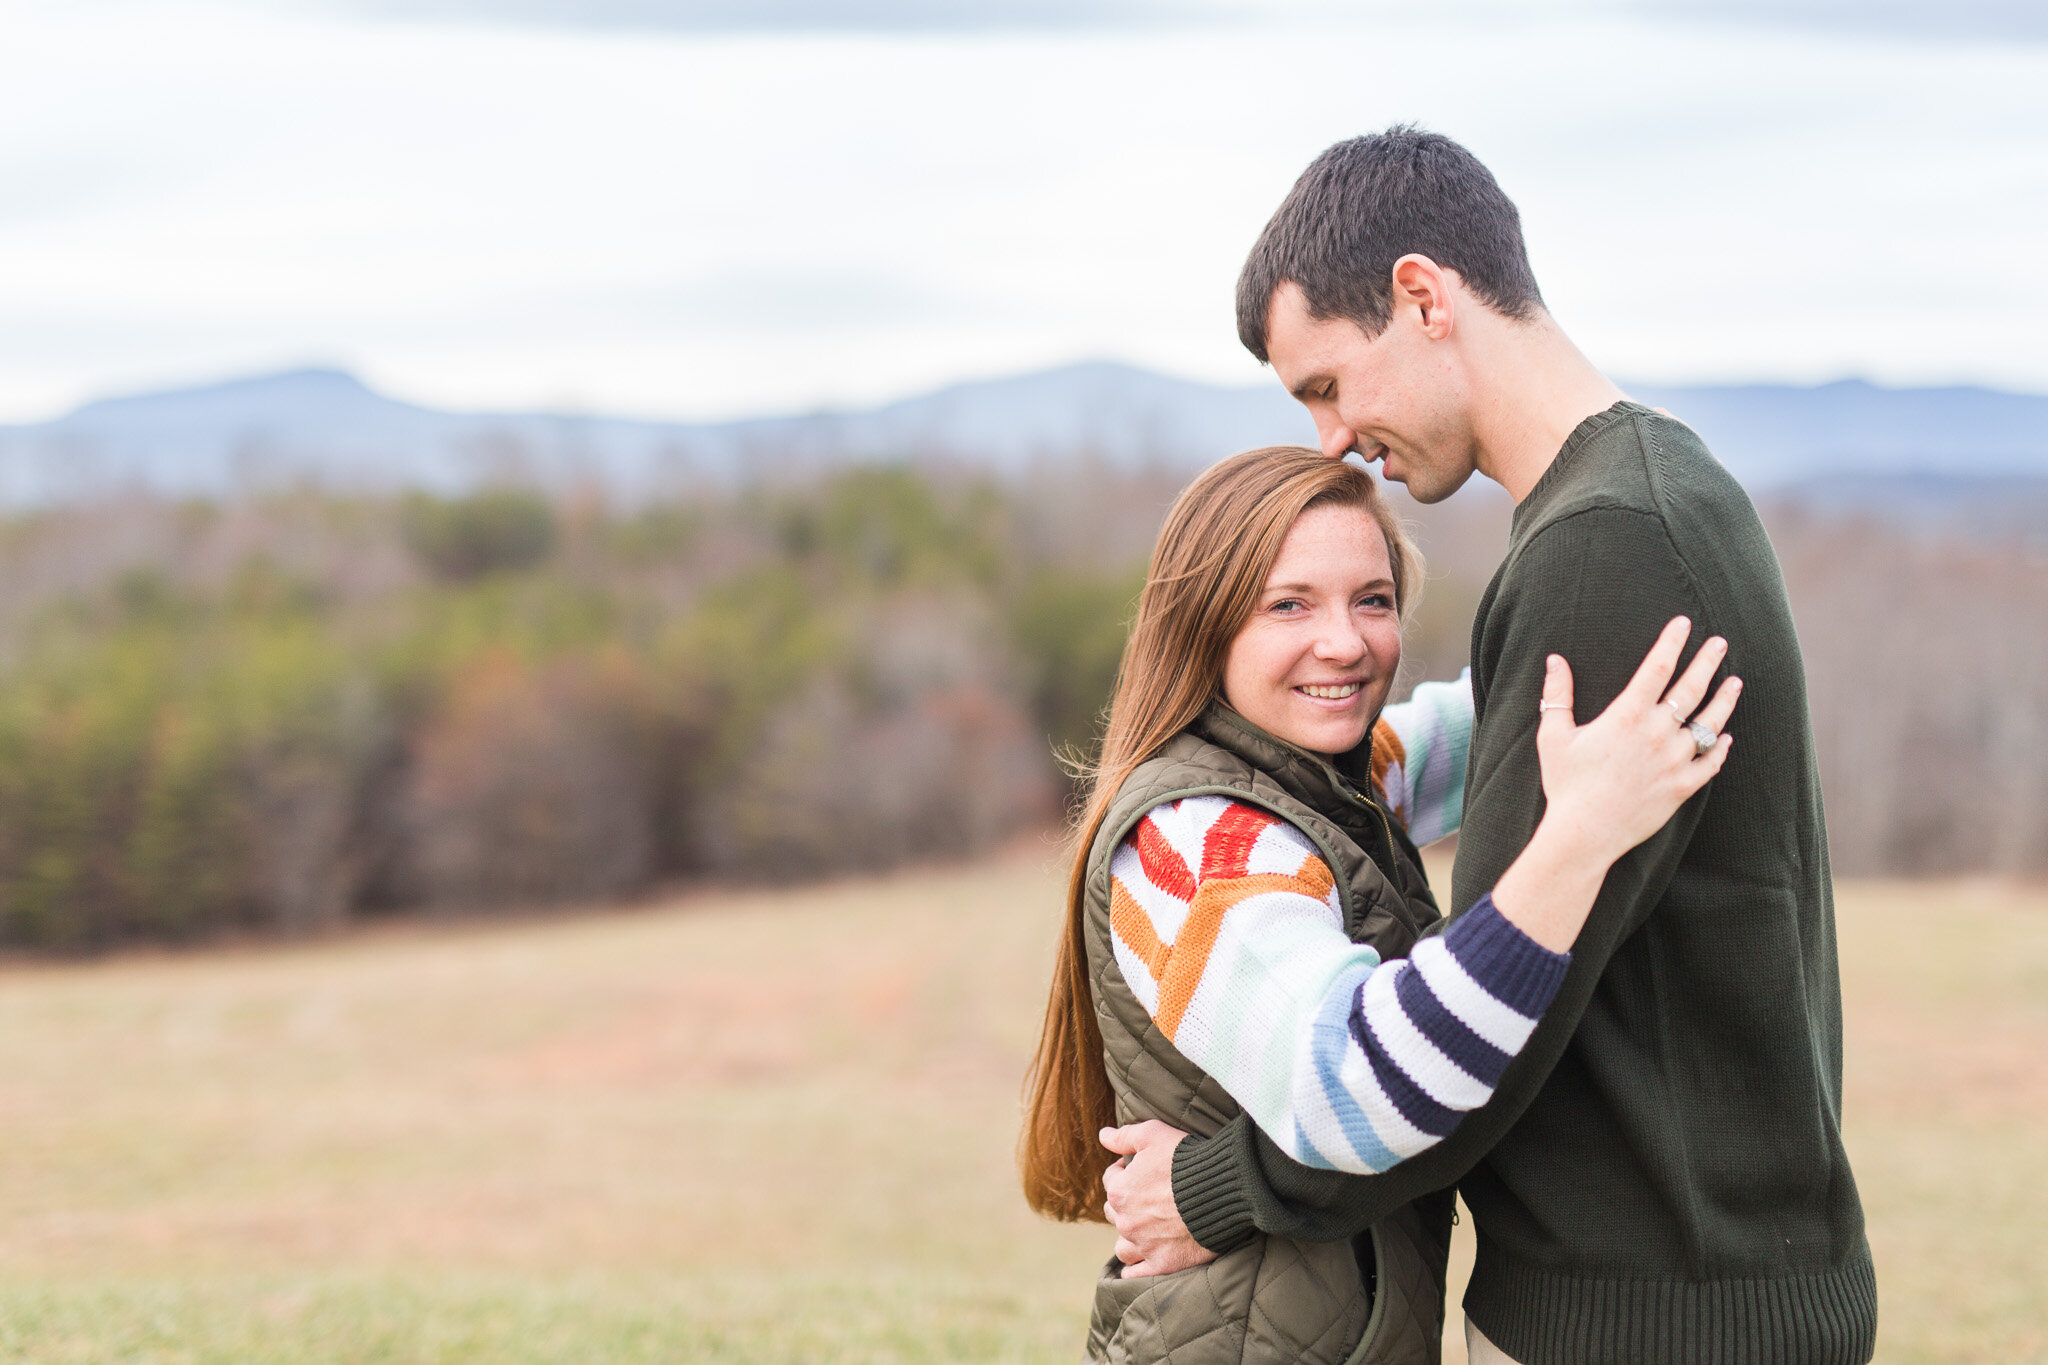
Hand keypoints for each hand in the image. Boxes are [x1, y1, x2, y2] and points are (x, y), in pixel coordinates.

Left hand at [1099, 1121, 1216, 1278]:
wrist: (1223, 1189)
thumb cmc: (1188, 1159)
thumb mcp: (1153, 1135)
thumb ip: (1124, 1136)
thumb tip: (1102, 1135)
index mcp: (1120, 1192)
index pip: (1110, 1181)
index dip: (1123, 1171)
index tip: (1139, 1169)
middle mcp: (1126, 1221)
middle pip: (1114, 1213)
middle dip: (1126, 1204)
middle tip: (1147, 1198)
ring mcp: (1143, 1245)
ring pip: (1122, 1246)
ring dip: (1129, 1238)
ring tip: (1146, 1230)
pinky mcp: (1162, 1264)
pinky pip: (1135, 1274)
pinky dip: (1135, 1269)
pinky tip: (1141, 1261)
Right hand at [1536, 615, 1739, 865]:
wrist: (1584, 834)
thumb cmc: (1566, 784)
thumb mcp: (1553, 736)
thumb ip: (1557, 696)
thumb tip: (1554, 660)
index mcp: (1627, 715)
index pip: (1657, 667)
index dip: (1671, 642)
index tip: (1683, 623)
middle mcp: (1657, 733)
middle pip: (1691, 688)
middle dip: (1707, 661)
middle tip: (1720, 643)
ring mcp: (1674, 760)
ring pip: (1708, 723)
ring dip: (1724, 700)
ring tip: (1735, 682)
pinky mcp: (1682, 787)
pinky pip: (1709, 763)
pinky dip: (1719, 748)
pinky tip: (1726, 738)